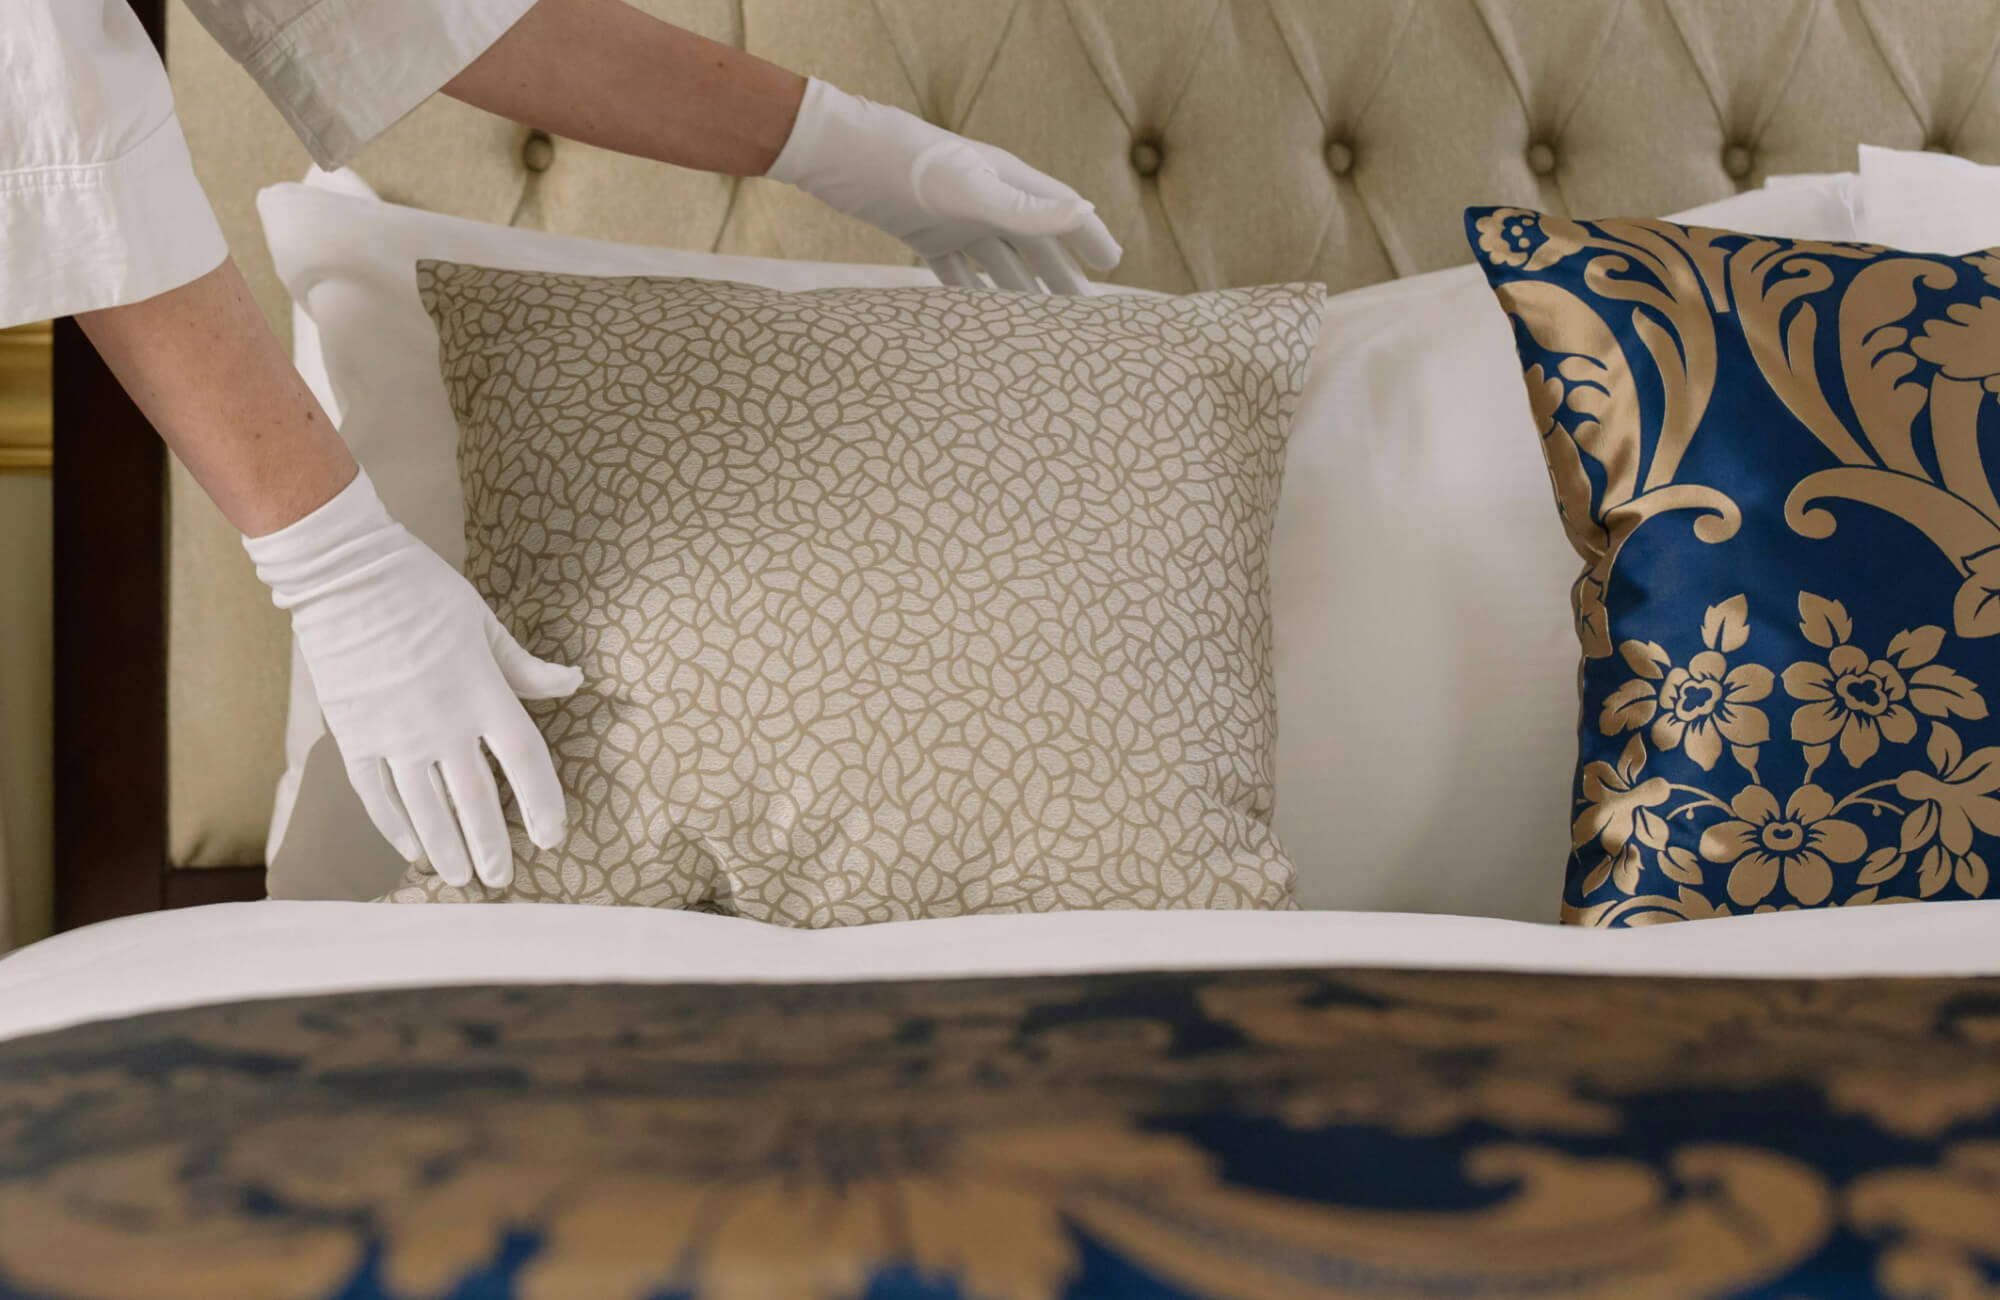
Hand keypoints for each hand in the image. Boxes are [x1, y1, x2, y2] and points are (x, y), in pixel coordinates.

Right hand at [244, 471, 580, 886]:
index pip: (525, 763)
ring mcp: (395, 734)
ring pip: (426, 808)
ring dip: (446, 847)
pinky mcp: (354, 735)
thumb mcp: (485, 624)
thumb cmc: (423, 591)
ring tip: (460, 877)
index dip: (543, 805)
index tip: (551, 837)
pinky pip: (377, 794)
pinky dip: (395, 826)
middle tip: (500, 880)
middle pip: (475, 801)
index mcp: (483, 694)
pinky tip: (411, 849)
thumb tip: (573, 684)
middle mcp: (443, 724)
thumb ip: (525, 669)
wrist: (344, 575)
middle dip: (491, 846)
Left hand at [767, 78, 1121, 292]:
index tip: (1113, 265)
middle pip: (1035, 244)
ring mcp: (957, 219)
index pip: (1061, 212)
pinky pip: (957, 273)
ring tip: (1037, 327)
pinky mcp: (925, 235)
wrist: (842, 155)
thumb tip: (1085, 212)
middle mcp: (987, 200)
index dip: (1088, 237)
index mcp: (1007, 182)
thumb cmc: (909, 163)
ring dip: (1018, 292)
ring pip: (999, 263)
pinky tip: (980, 320)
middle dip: (1060, 276)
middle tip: (1081, 315)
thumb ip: (1026, 208)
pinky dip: (971, 295)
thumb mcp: (972, 189)